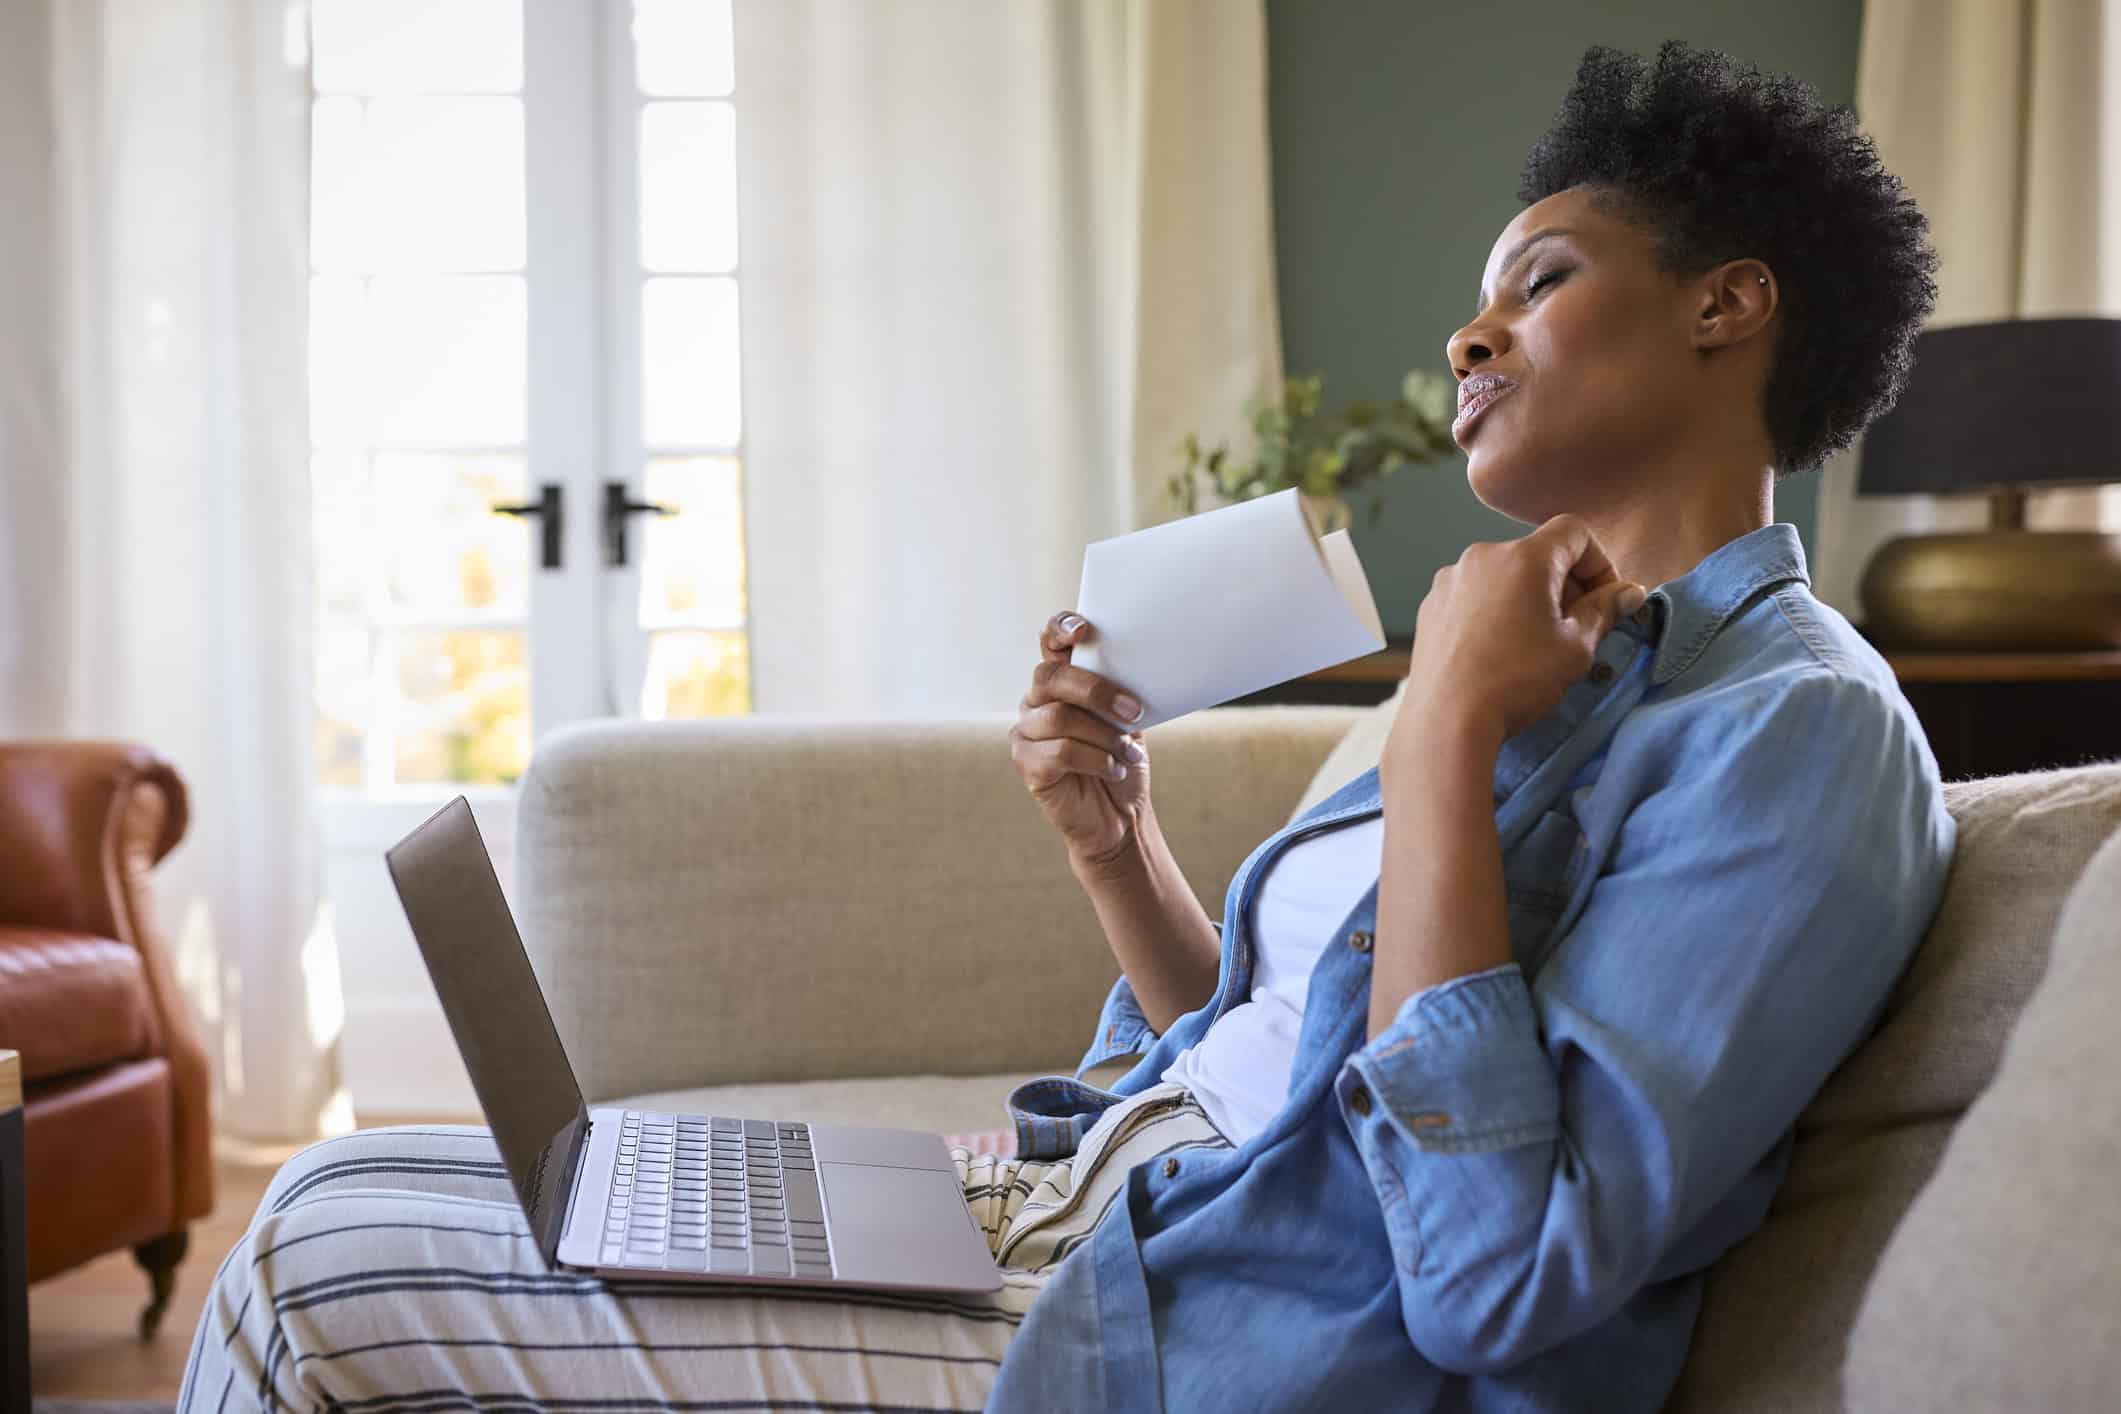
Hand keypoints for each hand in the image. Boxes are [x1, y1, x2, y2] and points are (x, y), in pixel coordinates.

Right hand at [1009, 611, 1152, 867]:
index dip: (1060, 628)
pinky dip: (1096, 760)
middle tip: (1134, 713)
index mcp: (1061, 682)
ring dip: (1105, 736)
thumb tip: (1138, 664)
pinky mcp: (1026, 764)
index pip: (1050, 642)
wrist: (1121, 816)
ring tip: (1128, 754)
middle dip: (1096, 692)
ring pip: (1059, 718)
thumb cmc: (1122, 761)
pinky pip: (1059, 752)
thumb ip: (1120, 690)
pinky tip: (1114, 770)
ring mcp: (1026, 732)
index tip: (1084, 630)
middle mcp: (1036, 701)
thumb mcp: (1128, 720)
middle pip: (1051, 678)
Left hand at [1387, 515, 1645, 754]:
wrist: (1446, 721)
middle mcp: (1481, 556)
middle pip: (1537, 554)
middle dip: (1564, 584)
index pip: (1573, 532)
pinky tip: (1498, 651)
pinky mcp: (1429, 606)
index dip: (1599, 562)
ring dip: (1527, 599)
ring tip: (1534, 644)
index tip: (1604, 600)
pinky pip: (1474, 596)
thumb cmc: (1517, 681)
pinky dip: (1494, 612)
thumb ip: (1605, 610)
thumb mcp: (1576, 647)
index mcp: (1523, 557)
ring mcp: (1449, 581)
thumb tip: (1629, 592)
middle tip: (1576, 628)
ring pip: (1503, 576)